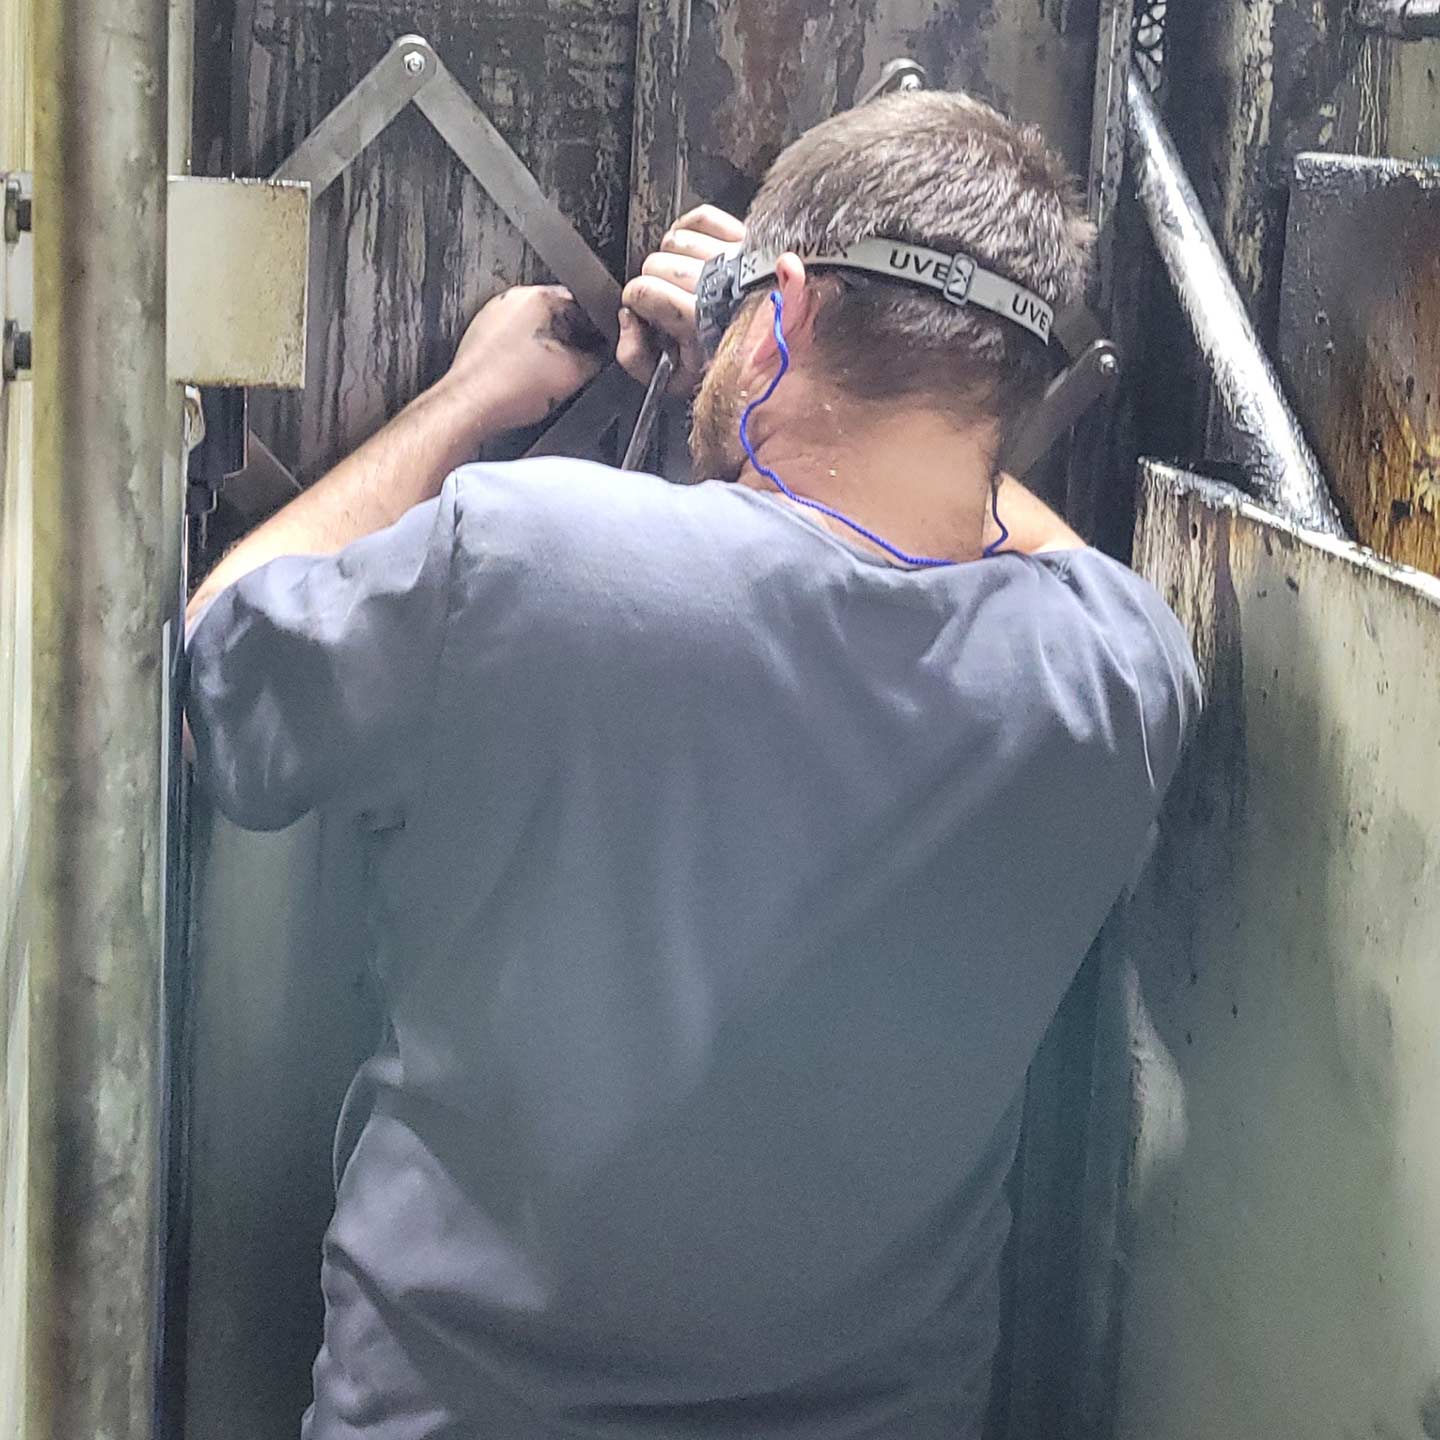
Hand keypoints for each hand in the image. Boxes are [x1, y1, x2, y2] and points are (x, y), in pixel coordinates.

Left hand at [443, 285, 606, 434]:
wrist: (470, 407)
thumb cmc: (509, 388)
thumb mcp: (573, 374)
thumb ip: (597, 358)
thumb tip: (602, 356)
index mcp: (536, 297)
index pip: (582, 305)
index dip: (595, 332)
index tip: (597, 351)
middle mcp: (511, 299)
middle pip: (556, 316)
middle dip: (568, 341)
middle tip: (571, 368)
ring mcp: (493, 316)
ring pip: (534, 330)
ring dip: (545, 350)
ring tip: (544, 377)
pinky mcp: (481, 336)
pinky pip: (513, 343)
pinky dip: (523, 358)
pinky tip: (524, 379)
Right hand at [618, 204, 745, 396]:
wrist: (767, 357)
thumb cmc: (714, 366)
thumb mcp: (669, 379)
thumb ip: (634, 356)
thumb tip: (627, 316)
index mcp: (697, 322)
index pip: (644, 290)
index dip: (636, 301)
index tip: (643, 311)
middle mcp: (717, 286)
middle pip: (656, 262)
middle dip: (652, 281)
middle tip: (664, 300)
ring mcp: (733, 261)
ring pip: (676, 239)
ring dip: (671, 257)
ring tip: (682, 279)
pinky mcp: (746, 243)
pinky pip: (704, 216)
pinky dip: (690, 227)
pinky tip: (692, 251)